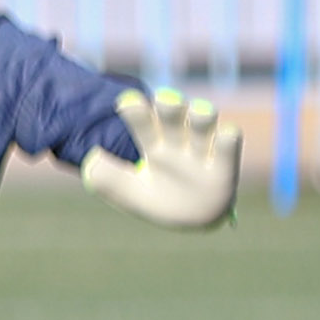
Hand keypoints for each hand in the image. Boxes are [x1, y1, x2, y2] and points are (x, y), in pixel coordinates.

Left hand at [81, 87, 240, 230]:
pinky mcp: (224, 165)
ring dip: (202, 115)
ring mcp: (201, 150)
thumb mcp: (127, 192)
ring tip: (199, 111)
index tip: (126, 103)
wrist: (192, 220)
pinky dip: (228, 137)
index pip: (141, 120)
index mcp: (151, 141)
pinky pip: (228, 144)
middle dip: (170, 105)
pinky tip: (224, 135)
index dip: (135, 110)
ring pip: (203, 123)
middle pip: (173, 115)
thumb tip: (91, 158)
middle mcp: (176, 139)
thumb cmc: (156, 198)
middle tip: (166, 99)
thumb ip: (106, 177)